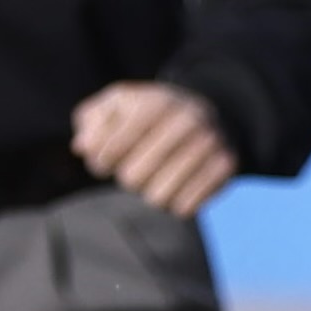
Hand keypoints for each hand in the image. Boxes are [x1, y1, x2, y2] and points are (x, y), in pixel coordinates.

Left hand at [71, 81, 237, 217]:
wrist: (211, 112)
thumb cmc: (151, 112)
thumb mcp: (118, 104)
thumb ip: (92, 121)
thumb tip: (84, 148)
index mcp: (156, 102)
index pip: (112, 149)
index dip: (101, 163)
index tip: (104, 162)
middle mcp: (187, 120)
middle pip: (132, 179)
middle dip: (127, 178)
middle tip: (134, 170)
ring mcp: (210, 144)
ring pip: (159, 198)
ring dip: (150, 193)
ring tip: (154, 180)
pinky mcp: (226, 168)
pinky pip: (186, 208)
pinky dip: (175, 204)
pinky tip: (176, 189)